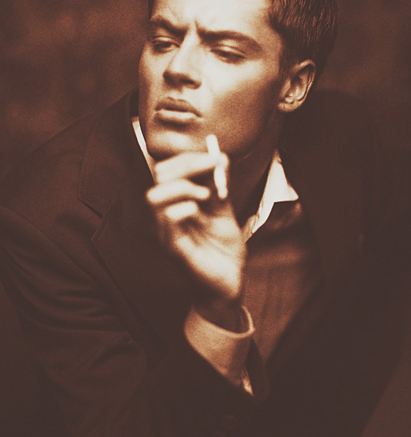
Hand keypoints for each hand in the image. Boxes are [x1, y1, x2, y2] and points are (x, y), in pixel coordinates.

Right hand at [146, 151, 245, 301]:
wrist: (230, 281)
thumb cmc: (223, 249)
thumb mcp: (224, 210)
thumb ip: (220, 185)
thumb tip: (219, 156)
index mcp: (176, 202)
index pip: (169, 168)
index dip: (191, 157)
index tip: (217, 157)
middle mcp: (166, 213)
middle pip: (159, 175)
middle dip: (188, 165)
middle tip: (214, 169)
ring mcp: (166, 230)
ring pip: (154, 196)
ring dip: (183, 187)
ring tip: (206, 196)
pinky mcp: (173, 247)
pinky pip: (167, 219)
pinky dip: (185, 209)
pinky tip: (200, 213)